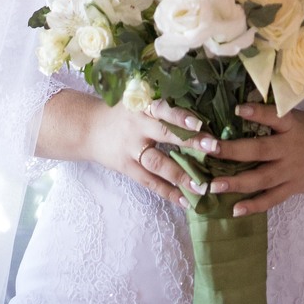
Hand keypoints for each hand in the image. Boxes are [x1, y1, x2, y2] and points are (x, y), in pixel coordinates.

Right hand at [87, 96, 209, 205]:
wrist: (89, 128)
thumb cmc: (123, 113)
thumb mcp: (138, 102)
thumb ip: (161, 107)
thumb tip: (200, 110)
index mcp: (142, 106)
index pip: (162, 109)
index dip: (180, 115)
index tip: (200, 122)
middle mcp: (137, 126)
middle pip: (164, 134)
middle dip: (190, 142)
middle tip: (214, 148)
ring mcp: (131, 148)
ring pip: (158, 163)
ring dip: (181, 175)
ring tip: (202, 186)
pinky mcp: (127, 168)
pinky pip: (149, 182)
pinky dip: (168, 192)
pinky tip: (186, 201)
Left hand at [189, 103, 303, 214]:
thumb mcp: (295, 117)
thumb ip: (271, 116)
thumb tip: (237, 108)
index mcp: (291, 126)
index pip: (275, 116)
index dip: (257, 113)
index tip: (237, 109)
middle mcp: (289, 149)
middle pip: (259, 150)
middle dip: (231, 151)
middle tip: (207, 149)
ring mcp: (290, 171)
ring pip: (261, 179)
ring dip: (235, 183)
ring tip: (213, 185)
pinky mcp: (292, 188)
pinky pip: (271, 199)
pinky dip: (254, 206)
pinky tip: (234, 209)